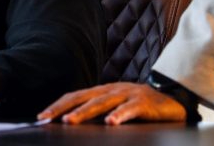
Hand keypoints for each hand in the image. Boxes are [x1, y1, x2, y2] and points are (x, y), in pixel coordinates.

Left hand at [39, 83, 186, 124]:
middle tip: (48, 118)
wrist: (172, 100)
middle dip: (64, 108)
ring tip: (70, 121)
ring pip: (103, 103)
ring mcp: (128, 94)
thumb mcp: (115, 105)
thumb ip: (97, 111)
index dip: (58, 105)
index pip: (76, 96)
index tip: (42, 116)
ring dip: (85, 112)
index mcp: (103, 90)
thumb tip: (70, 122)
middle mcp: (112, 89)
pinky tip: (111, 123)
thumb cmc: (139, 106)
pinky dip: (120, 115)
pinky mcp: (144, 103)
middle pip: (84, 97)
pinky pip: (130, 109)